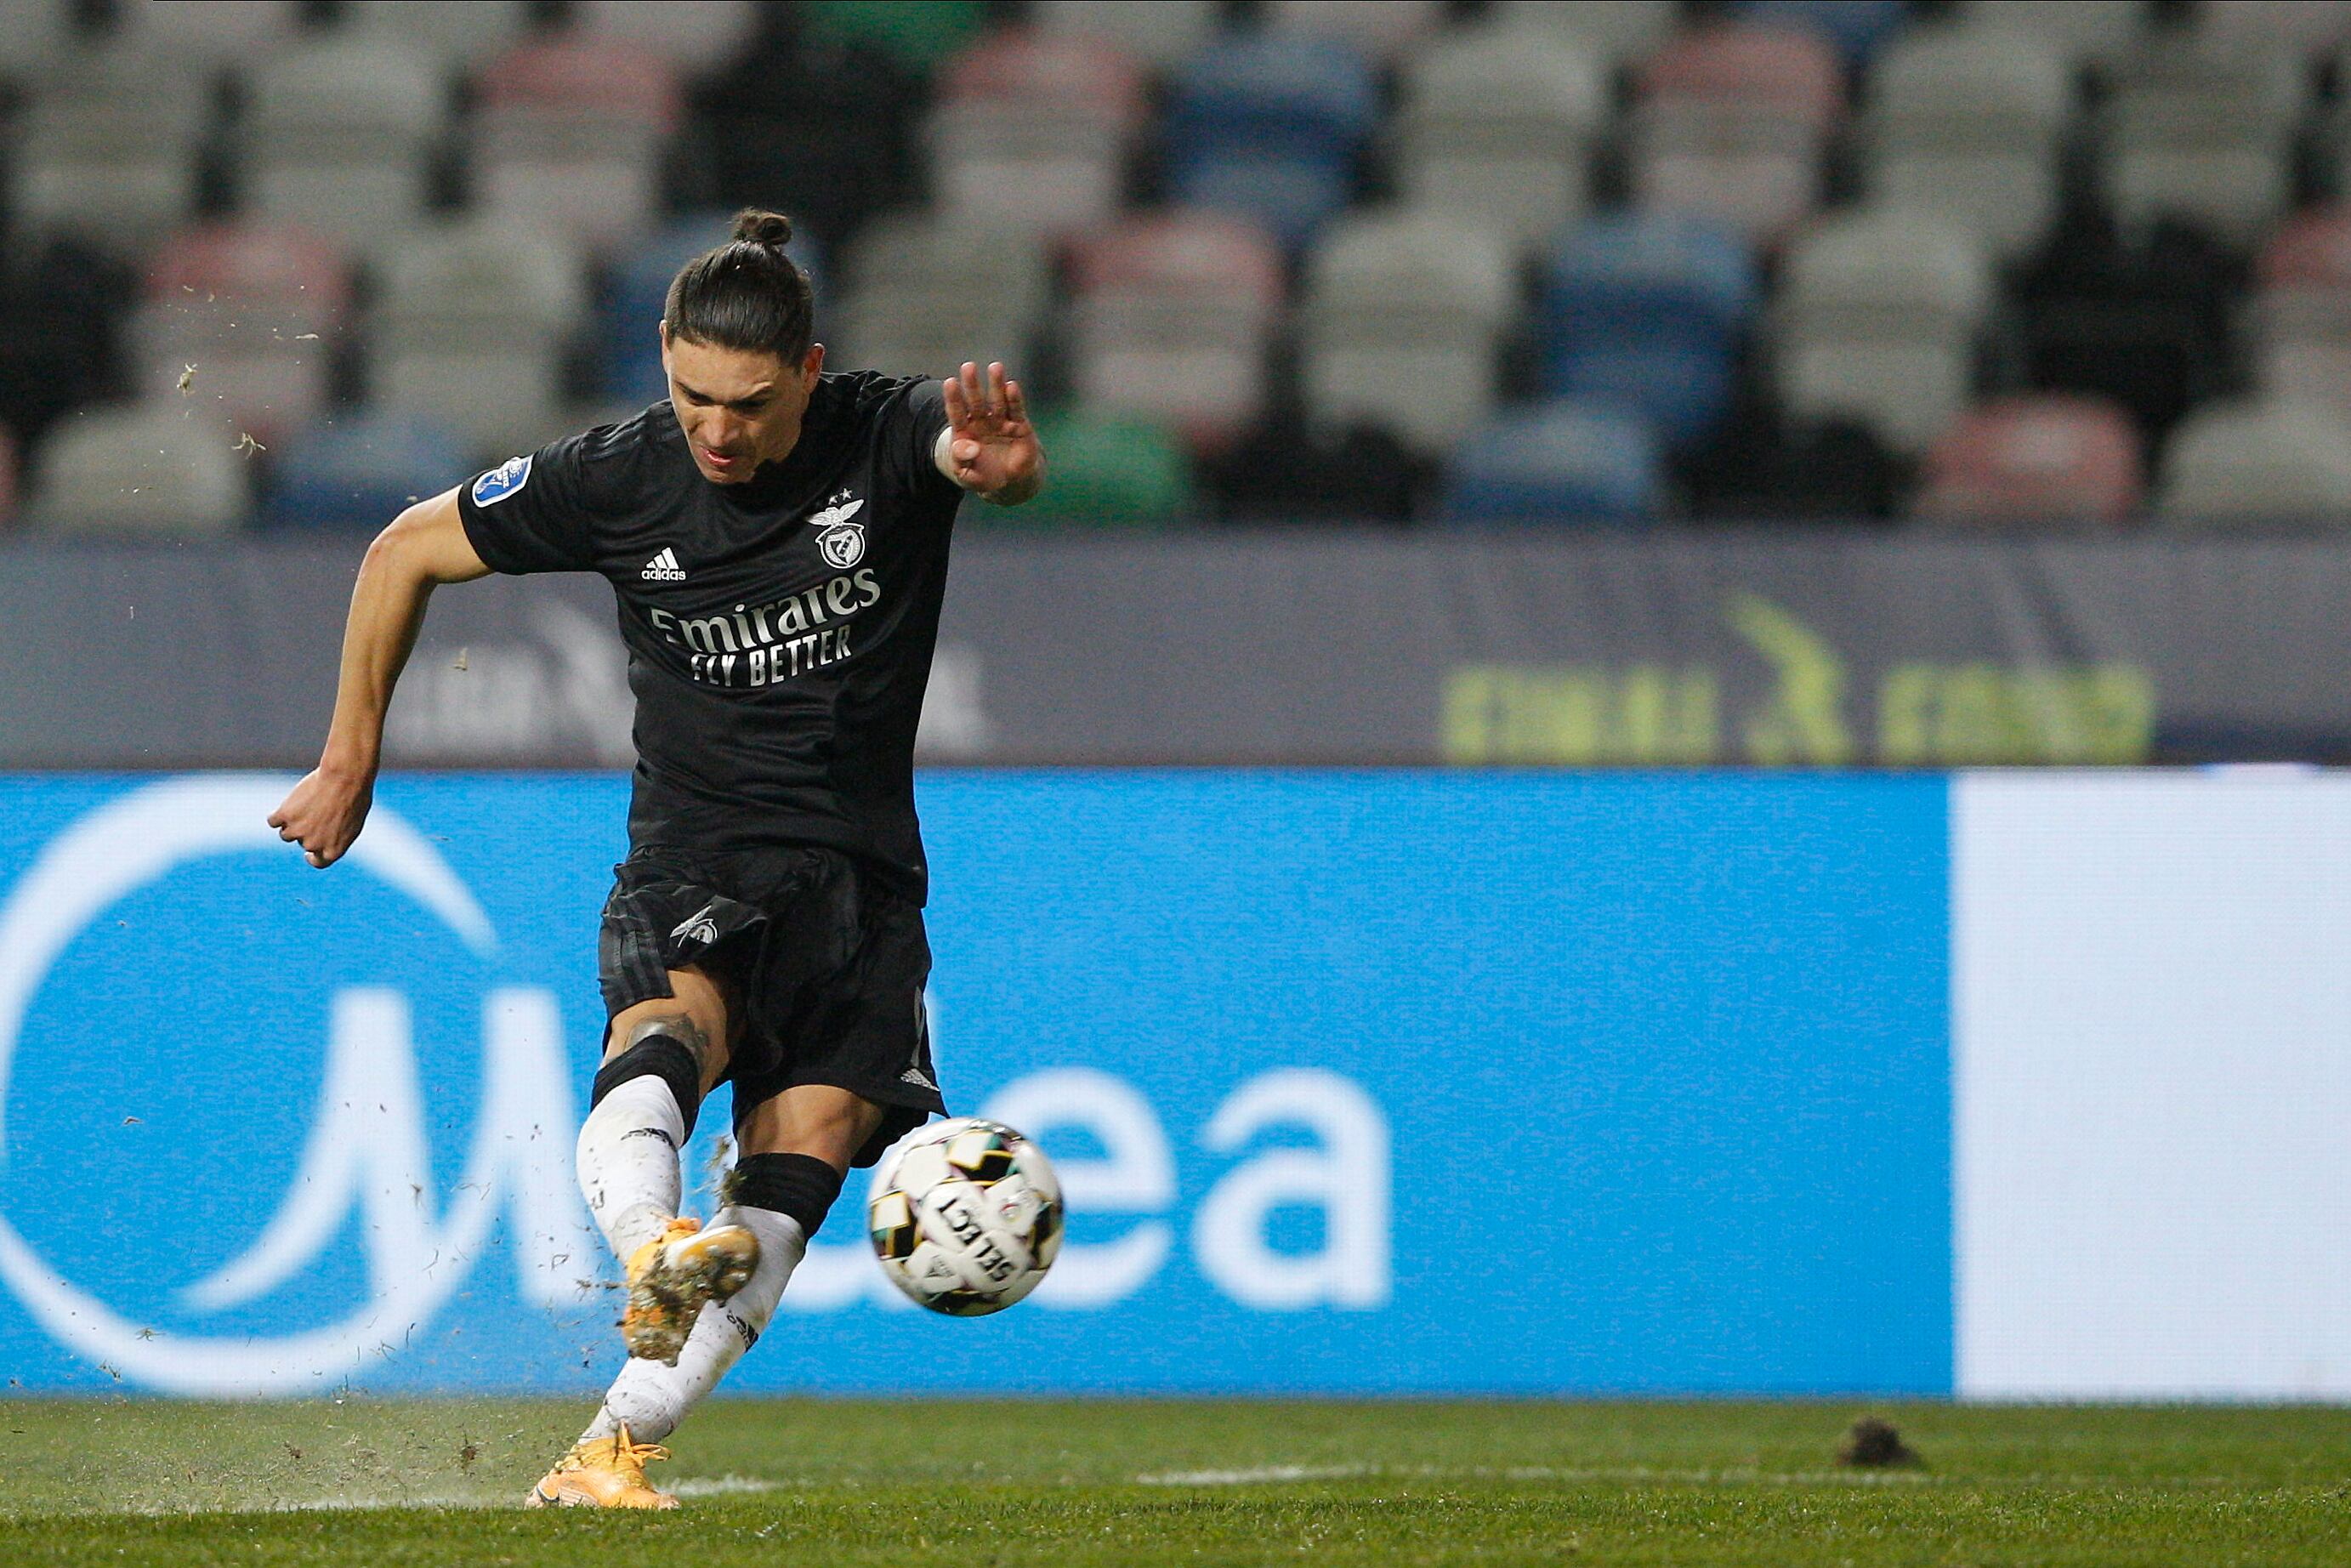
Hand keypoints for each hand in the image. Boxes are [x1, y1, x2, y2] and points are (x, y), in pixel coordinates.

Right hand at [268, 765, 375, 868]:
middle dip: (308, 830)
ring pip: (286, 833)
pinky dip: (278, 815)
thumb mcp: (353, 822)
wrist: (345, 778)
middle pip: (303, 842)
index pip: (319, 862)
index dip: (313, 857)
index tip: (308, 854)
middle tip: (317, 811)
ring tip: (306, 805)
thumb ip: (337, 836)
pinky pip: (273, 821)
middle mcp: (314, 844)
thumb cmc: (355, 797)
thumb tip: (325, 839)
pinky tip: (286, 806)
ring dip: (292, 823)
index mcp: (334, 850)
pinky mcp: (284, 816)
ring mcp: (297, 831)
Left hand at [940, 361, 1042, 503]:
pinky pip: (1016, 411)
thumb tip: (968, 446)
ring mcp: (1001, 422)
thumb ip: (963, 461)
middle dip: (972, 385)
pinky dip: (1014, 399)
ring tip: (995, 367)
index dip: (953, 398)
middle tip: (968, 367)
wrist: (1010, 482)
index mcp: (965, 431)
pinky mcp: (1020, 426)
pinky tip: (1011, 386)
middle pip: (975, 401)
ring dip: (996, 384)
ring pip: (997, 401)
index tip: (950, 382)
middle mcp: (982, 422)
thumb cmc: (985, 476)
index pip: (957, 412)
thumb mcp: (968, 475)